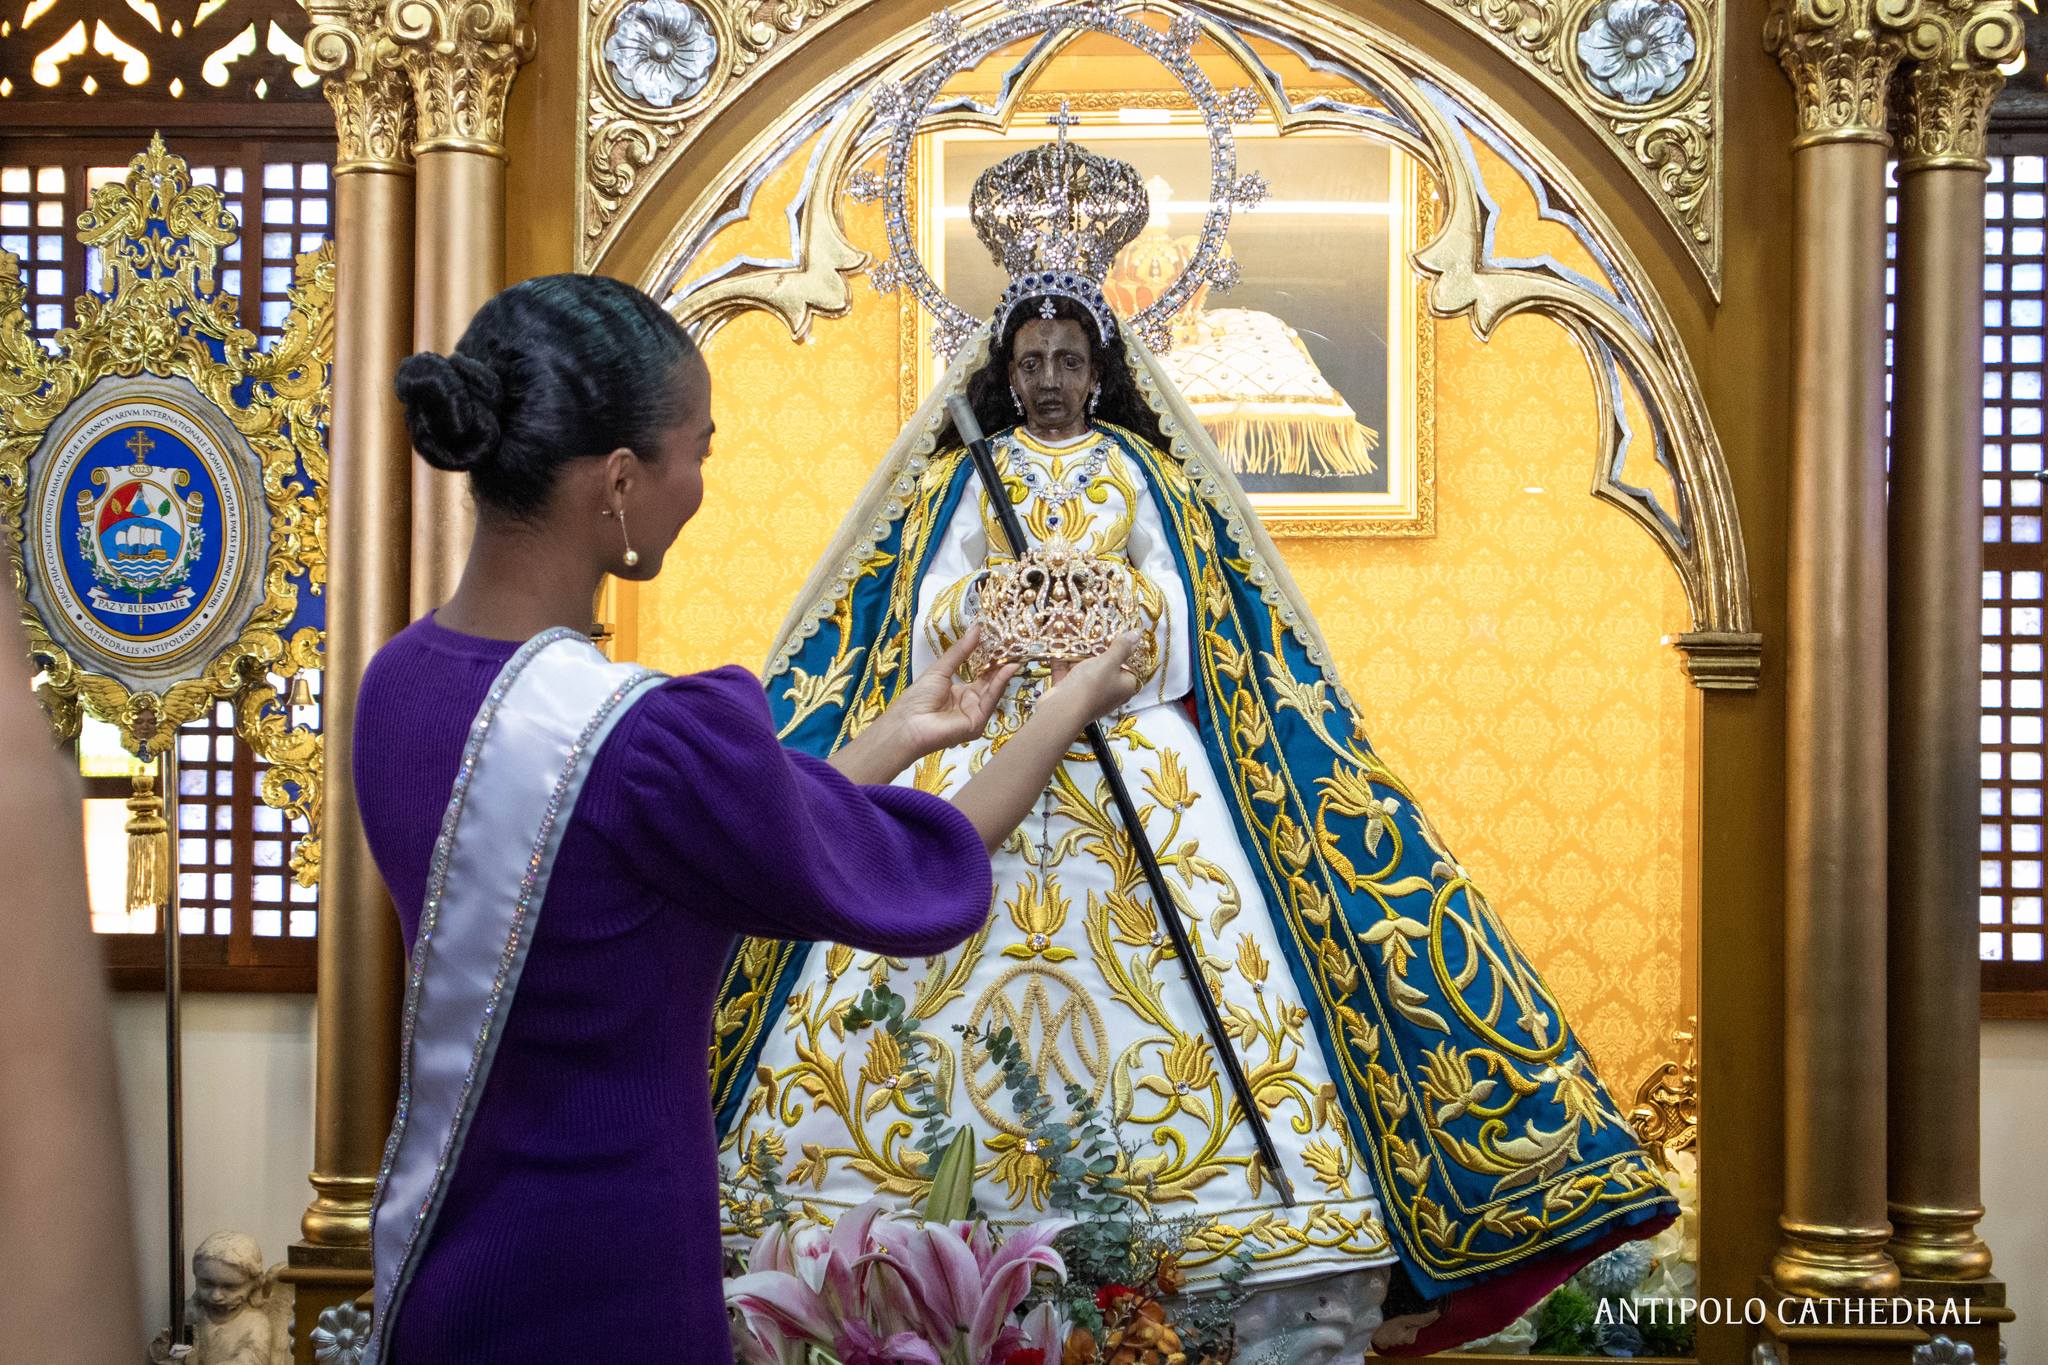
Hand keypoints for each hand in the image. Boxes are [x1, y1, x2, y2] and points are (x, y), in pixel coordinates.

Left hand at [880, 625, 1019, 760]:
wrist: (907, 724)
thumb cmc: (918, 698)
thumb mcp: (940, 669)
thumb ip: (960, 651)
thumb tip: (977, 629)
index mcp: (960, 694)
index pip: (981, 676)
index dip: (991, 660)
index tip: (1001, 642)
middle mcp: (970, 705)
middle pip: (990, 684)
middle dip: (1001, 666)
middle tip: (1013, 646)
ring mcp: (975, 716)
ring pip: (993, 692)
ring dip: (1004, 673)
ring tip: (1014, 654)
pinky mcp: (977, 724)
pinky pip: (990, 702)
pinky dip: (1000, 684)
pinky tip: (1007, 669)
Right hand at [1043, 630, 1144, 723]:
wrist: (1061, 710)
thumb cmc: (1092, 686)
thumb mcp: (1109, 662)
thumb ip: (1122, 647)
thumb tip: (1137, 634)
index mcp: (1124, 685)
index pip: (1128, 664)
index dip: (1120, 646)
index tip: (1113, 629)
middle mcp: (1108, 690)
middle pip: (1104, 662)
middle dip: (1094, 643)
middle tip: (1090, 622)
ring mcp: (1088, 691)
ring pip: (1083, 664)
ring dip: (1076, 645)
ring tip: (1071, 623)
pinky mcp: (1069, 691)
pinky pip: (1067, 669)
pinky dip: (1062, 654)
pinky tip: (1055, 635)